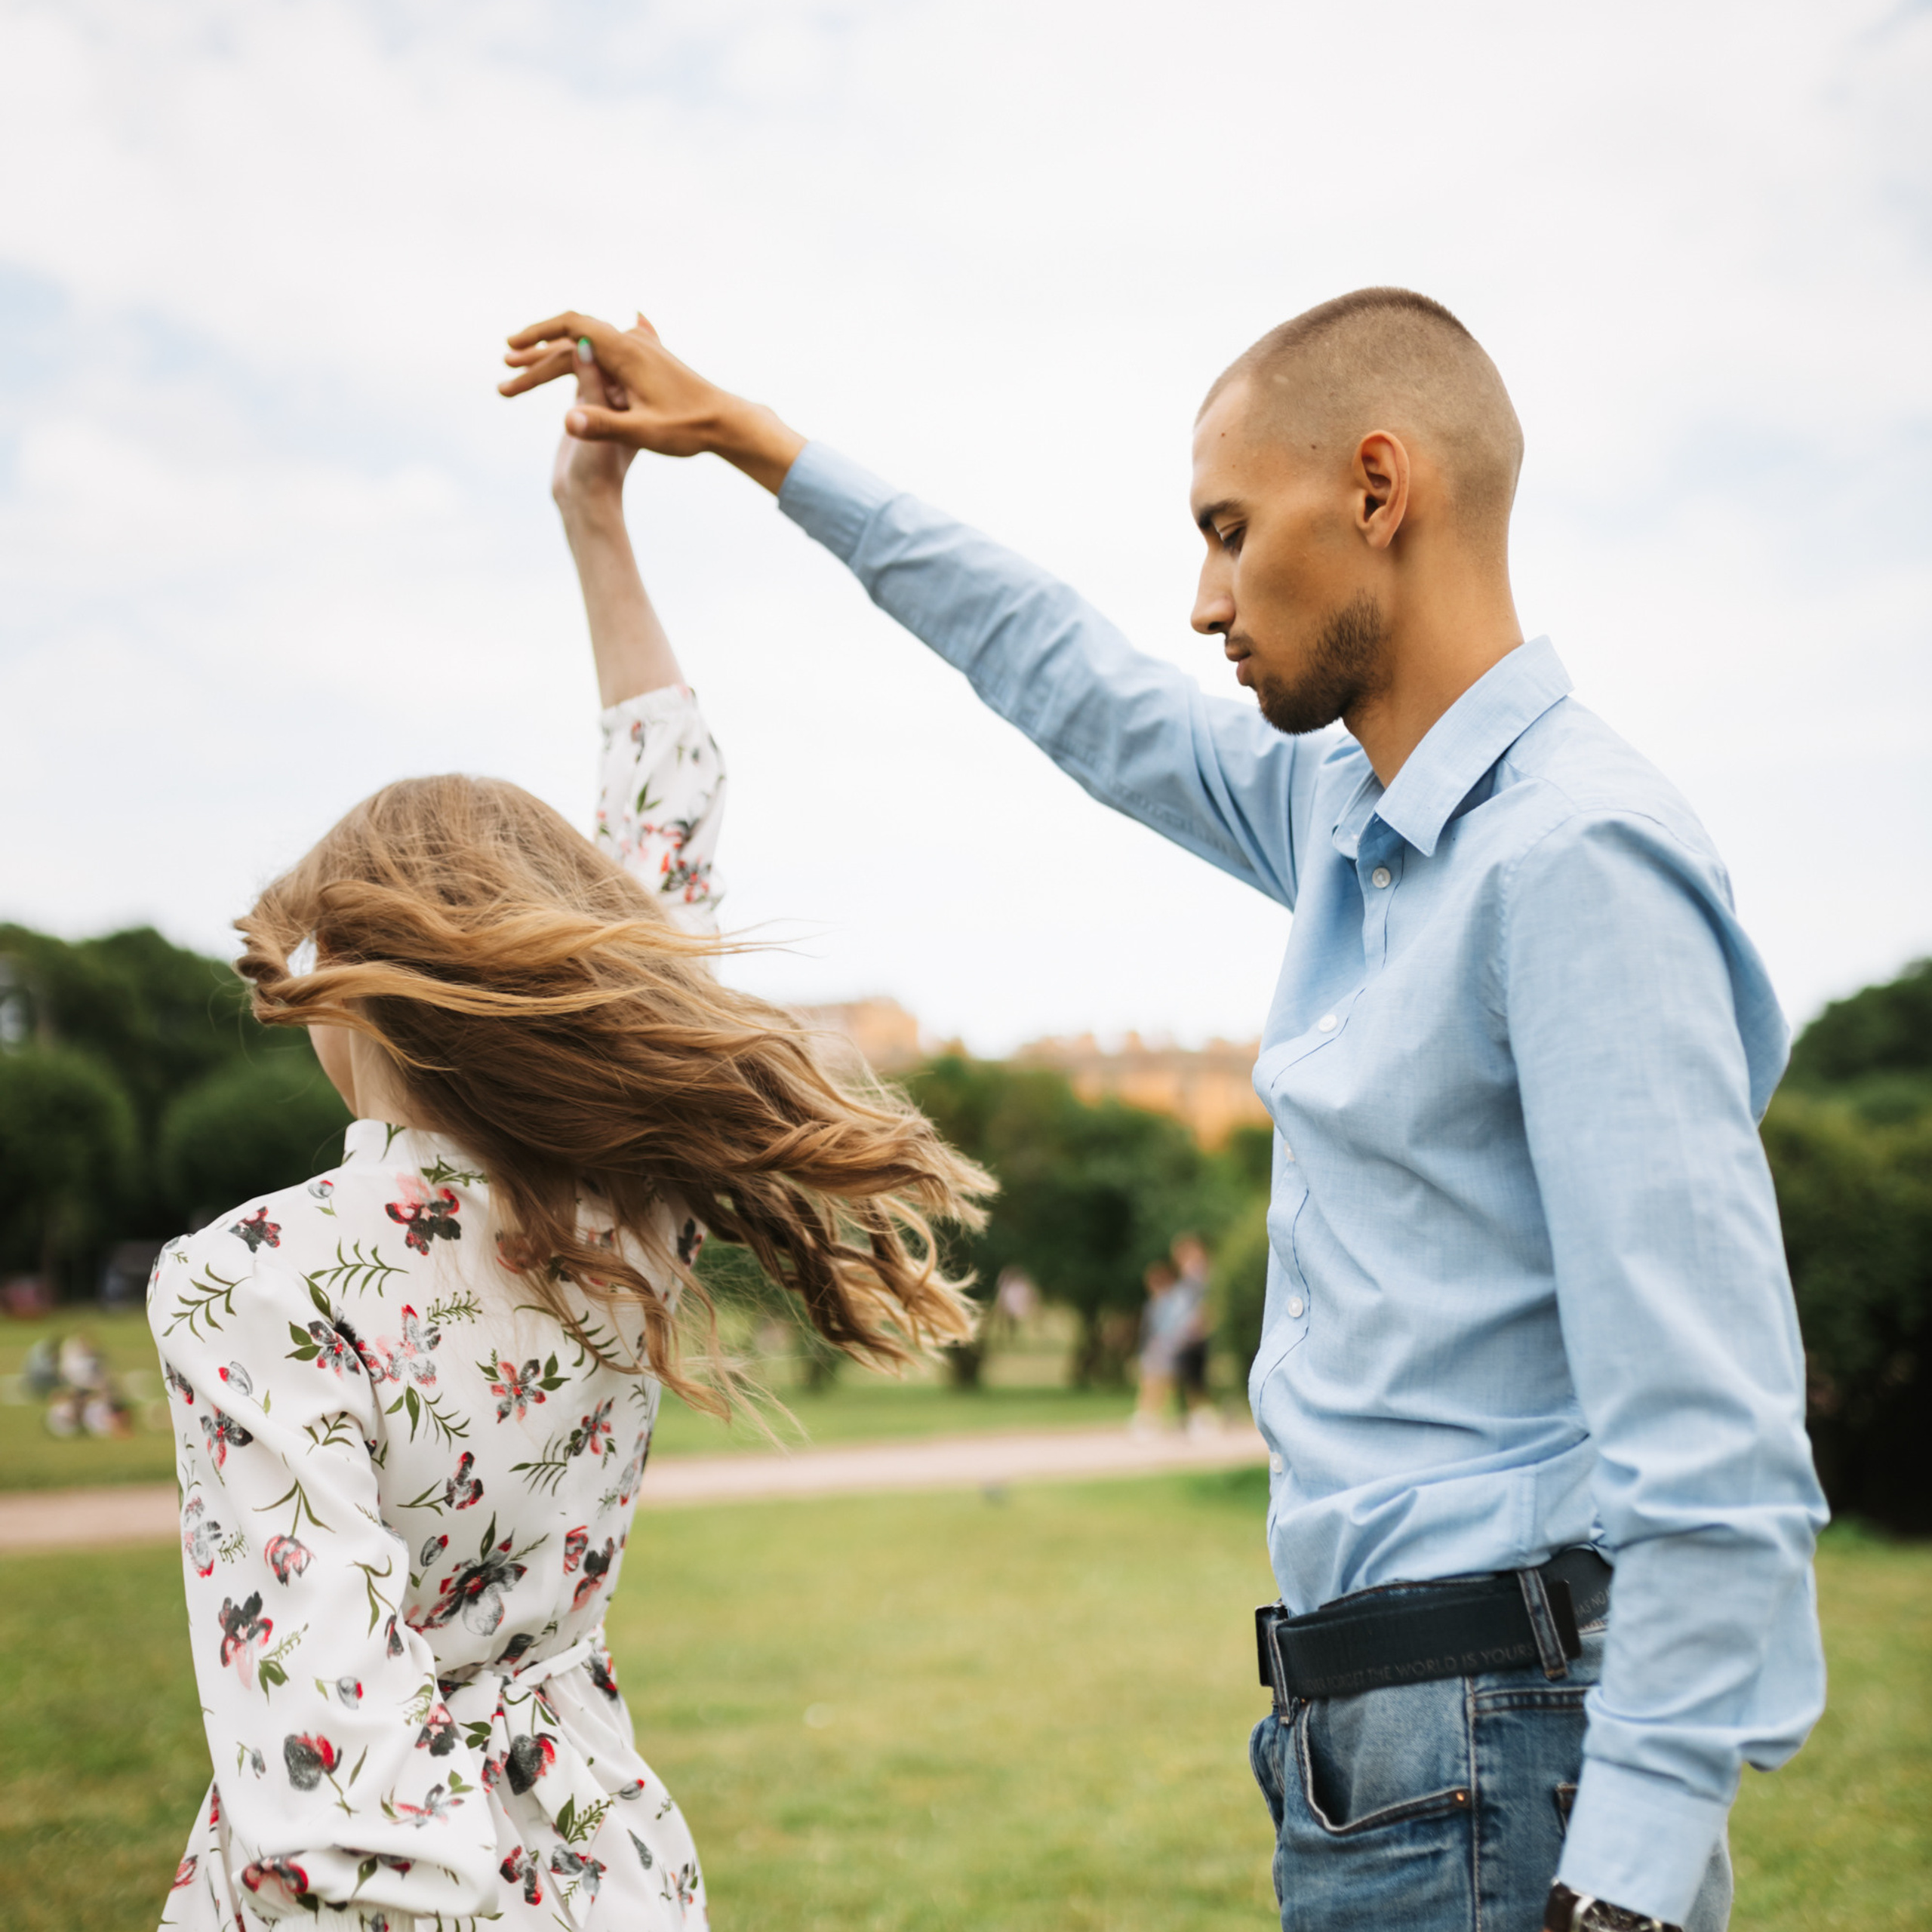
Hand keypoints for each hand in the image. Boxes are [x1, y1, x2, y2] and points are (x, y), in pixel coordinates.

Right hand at [499, 309, 806, 495]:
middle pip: (575, 335)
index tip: (512, 347)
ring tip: (526, 368)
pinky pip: (604, 351)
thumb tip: (567, 421)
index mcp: (626, 351)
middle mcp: (632, 342)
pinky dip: (579, 359)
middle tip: (507, 361)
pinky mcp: (646, 361)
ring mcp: (640, 349)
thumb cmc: (688, 429)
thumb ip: (603, 426)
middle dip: (539, 349)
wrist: (727, 422)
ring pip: (588, 344)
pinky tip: (569, 360)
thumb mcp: (643, 434)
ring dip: (557, 356)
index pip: (572, 326)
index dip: (538, 334)